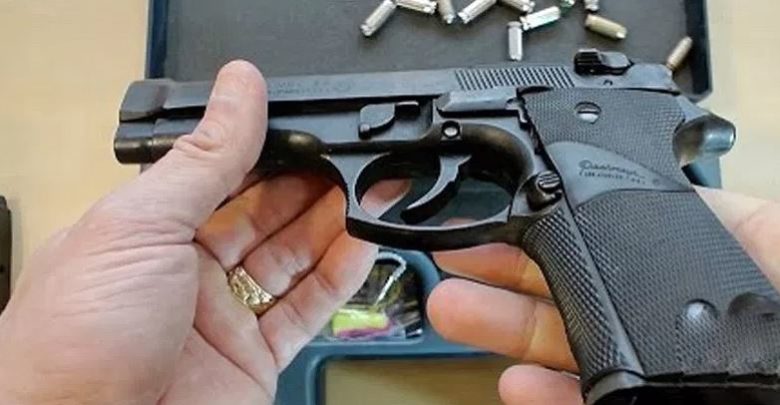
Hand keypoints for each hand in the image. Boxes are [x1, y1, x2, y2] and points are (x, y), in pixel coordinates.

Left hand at [0, 61, 403, 404]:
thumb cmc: (76, 339)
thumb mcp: (140, 225)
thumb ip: (204, 159)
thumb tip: (239, 89)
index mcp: (146, 233)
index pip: (220, 176)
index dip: (267, 150)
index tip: (308, 128)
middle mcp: (184, 274)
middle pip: (263, 216)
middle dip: (309, 184)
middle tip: (351, 158)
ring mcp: (222, 319)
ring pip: (291, 260)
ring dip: (333, 224)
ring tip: (371, 190)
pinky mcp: (254, 359)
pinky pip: (307, 308)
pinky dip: (340, 276)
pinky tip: (363, 242)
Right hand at [429, 188, 779, 403]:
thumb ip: (749, 227)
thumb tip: (683, 184)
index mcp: (723, 280)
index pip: (635, 235)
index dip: (570, 216)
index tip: (518, 204)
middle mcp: (685, 327)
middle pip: (588, 286)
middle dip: (516, 265)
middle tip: (462, 251)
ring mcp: (666, 380)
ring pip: (576, 347)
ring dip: (511, 326)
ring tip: (458, 306)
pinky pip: (590, 402)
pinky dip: (545, 396)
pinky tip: (513, 382)